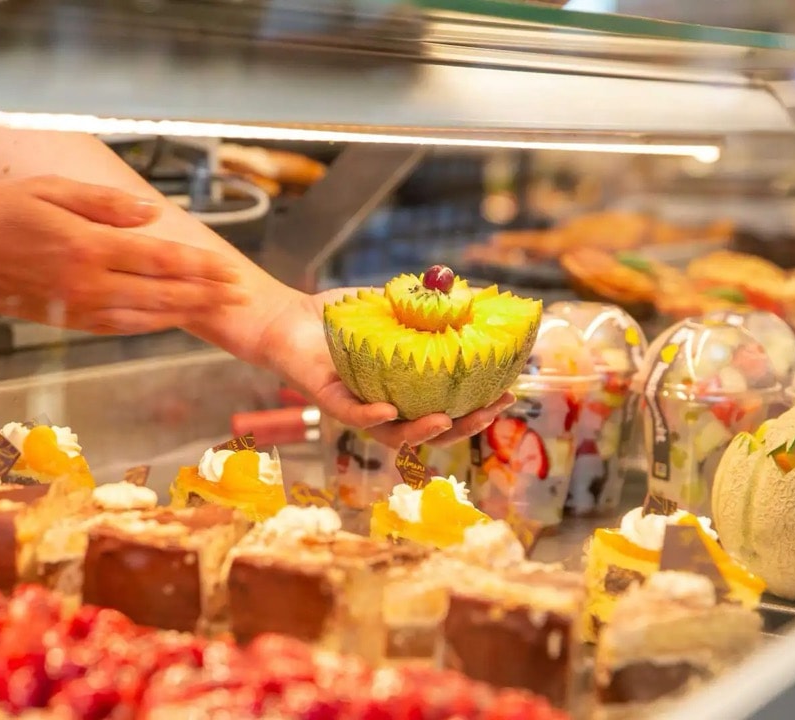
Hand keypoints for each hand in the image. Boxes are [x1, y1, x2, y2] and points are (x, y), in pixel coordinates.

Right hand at [0, 176, 245, 333]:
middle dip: (206, 296)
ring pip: (144, 317)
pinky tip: (167, 322)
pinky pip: (117, 327)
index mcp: (88, 247)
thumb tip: (153, 214)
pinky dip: (149, 326)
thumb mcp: (51, 189)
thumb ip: (106, 204)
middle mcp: (87, 284)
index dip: (202, 269)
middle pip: (162, 294)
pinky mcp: (64, 322)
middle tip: (240, 297)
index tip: (232, 272)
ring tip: (216, 311)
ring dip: (185, 314)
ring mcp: (75, 308)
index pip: (161, 260)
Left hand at [253, 287, 514, 447]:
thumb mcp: (391, 308)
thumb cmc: (339, 317)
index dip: (478, 407)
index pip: (447, 408)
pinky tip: (392, 412)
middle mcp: (384, 406)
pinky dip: (372, 416)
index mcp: (403, 391)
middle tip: (492, 410)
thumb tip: (471, 292)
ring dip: (423, 431)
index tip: (508, 393)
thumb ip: (426, 305)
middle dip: (465, 425)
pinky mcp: (327, 399)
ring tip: (447, 420)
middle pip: (429, 430)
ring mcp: (356, 406)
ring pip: (394, 434)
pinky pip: (353, 415)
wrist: (286, 317)